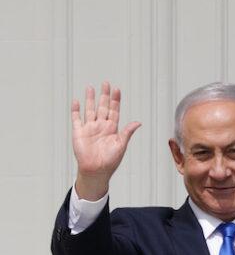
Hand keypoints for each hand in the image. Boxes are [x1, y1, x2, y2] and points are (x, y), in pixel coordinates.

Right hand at [71, 82, 140, 200]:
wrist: (96, 170)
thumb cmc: (110, 161)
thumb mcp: (121, 145)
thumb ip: (127, 132)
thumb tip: (138, 122)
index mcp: (112, 129)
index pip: (114, 111)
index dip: (115, 101)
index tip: (117, 90)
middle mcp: (101, 126)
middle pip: (103, 107)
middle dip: (104, 96)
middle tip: (106, 83)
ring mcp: (90, 128)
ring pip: (90, 110)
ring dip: (90, 99)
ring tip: (91, 88)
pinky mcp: (79, 132)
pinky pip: (76, 118)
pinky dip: (76, 110)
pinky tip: (76, 101)